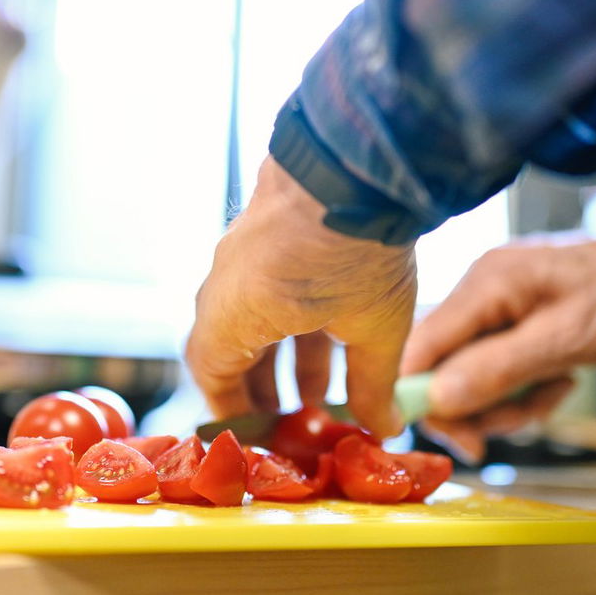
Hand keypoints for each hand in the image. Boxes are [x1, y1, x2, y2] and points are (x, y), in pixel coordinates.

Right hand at [187, 156, 417, 437]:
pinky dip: (292, 316)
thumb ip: (373, 385)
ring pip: (254, 315)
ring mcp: (245, 247)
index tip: (260, 435)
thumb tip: (383, 427)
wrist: (359, 159)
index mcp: (234, 313)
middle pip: (231, 347)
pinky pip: (267, 283)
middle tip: (292, 418)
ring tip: (320, 390)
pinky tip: (331, 331)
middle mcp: (227, 280)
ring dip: (283, 354)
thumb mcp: (374, 329)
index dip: (235, 410)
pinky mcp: (270, 222)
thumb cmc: (357, 249)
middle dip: (263, 388)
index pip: (212, 374)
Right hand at [400, 228, 595, 460]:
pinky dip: (522, 389)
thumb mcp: (567, 339)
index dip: (420, 396)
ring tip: (551, 395)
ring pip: (469, 374)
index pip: (421, 344)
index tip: (456, 440)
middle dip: (475, 406)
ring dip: (505, 402)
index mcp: (485, 283)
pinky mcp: (512, 322)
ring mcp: (495, 306)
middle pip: (440, 365)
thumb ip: (500, 369)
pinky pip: (495, 368)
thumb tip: (438, 400)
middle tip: (515, 425)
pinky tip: (558, 381)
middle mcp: (480, 290)